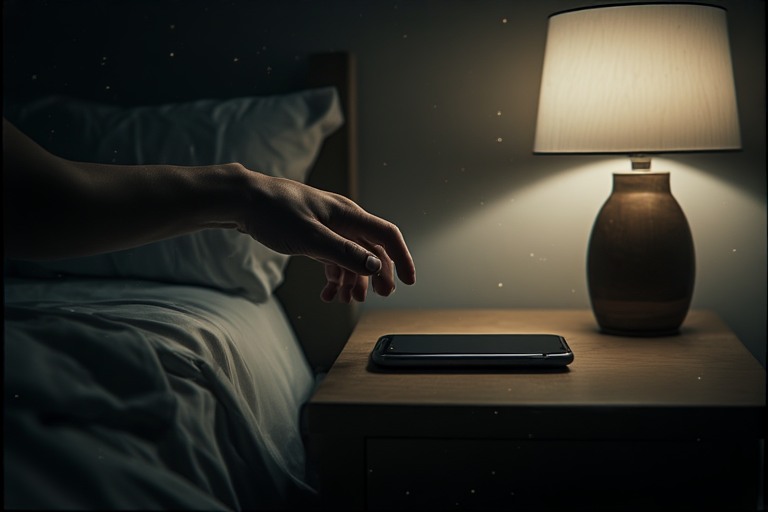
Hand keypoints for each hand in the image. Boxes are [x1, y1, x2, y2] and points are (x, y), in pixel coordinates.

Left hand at [240, 173, 415, 301]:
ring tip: (344, 299)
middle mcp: (342, 220)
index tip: (409, 281)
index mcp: (347, 215)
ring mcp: (328, 227)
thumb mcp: (310, 237)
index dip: (402, 258)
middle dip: (376, 275)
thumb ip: (344, 253)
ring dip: (352, 280)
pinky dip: (334, 276)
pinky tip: (327, 292)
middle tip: (378, 296)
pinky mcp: (313, 235)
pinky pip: (333, 258)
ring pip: (352, 257)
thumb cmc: (273, 212)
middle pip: (371, 249)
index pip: (386, 236)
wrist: (242, 201)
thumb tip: (374, 266)